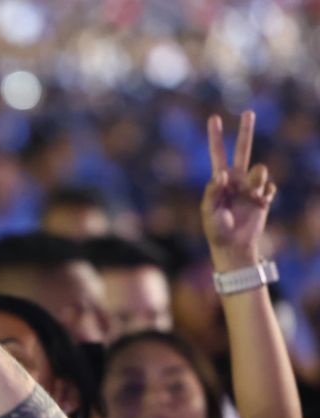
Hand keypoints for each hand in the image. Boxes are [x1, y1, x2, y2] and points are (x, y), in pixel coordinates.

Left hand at [202, 111, 276, 271]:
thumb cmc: (216, 230)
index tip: (214, 118)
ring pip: (260, 170)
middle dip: (246, 132)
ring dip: (257, 178)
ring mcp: (251, 187)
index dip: (216, 137)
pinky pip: (269, 187)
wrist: (233, 245)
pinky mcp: (264, 197)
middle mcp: (236, 180)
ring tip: (252, 194)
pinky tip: (260, 203)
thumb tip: (221, 174)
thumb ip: (212, 192)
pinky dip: (266, 193)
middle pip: (242, 151)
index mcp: (220, 181)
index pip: (218, 154)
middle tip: (248, 112)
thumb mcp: (208, 212)